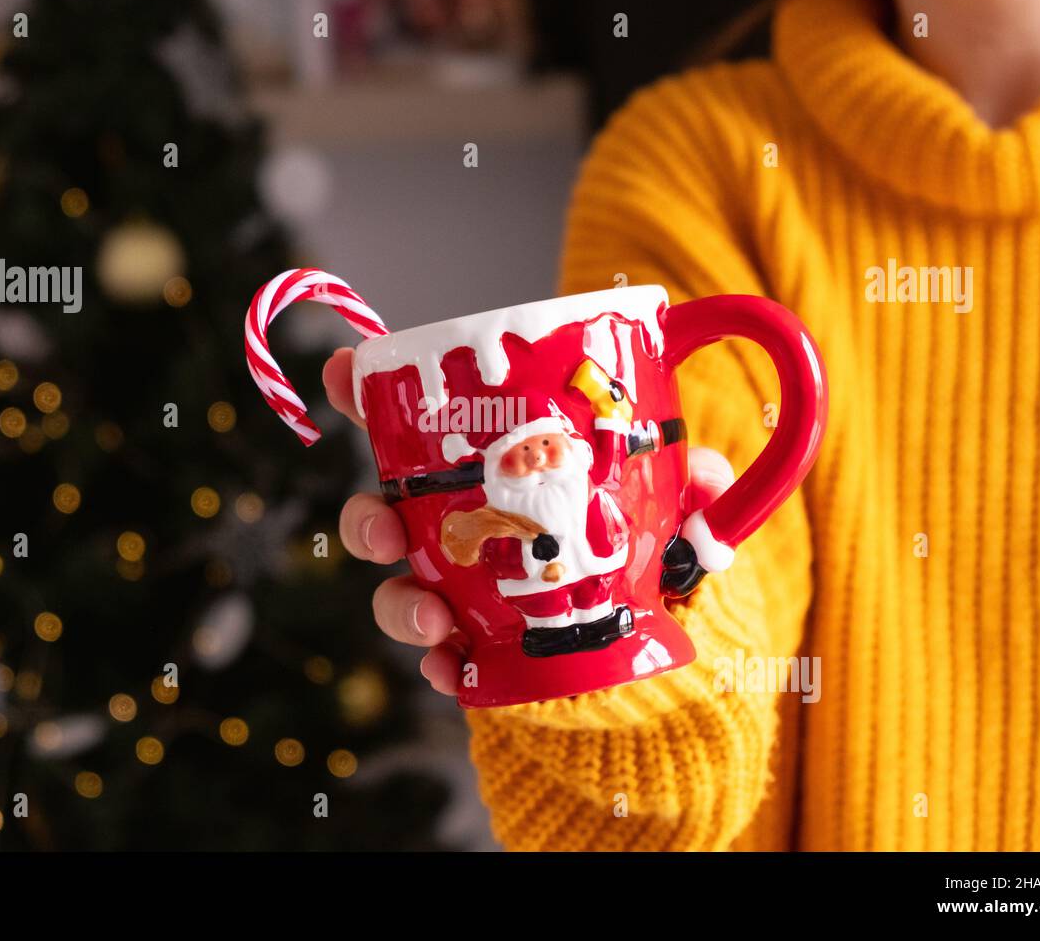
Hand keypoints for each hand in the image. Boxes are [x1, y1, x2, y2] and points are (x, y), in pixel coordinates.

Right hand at [324, 347, 735, 695]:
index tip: (339, 372)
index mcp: (491, 468)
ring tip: (431, 618)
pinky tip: (451, 668)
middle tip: (387, 528)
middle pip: (384, 510)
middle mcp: (462, 523)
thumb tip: (700, 473)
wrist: (660, 637)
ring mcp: (462, 588)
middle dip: (367, 518)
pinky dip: (438, 665)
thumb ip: (691, 483)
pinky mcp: (476, 646)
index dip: (365, 394)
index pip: (418, 423)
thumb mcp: (675, 502)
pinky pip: (440, 658)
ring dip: (398, 600)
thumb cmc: (650, 545)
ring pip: (399, 588)